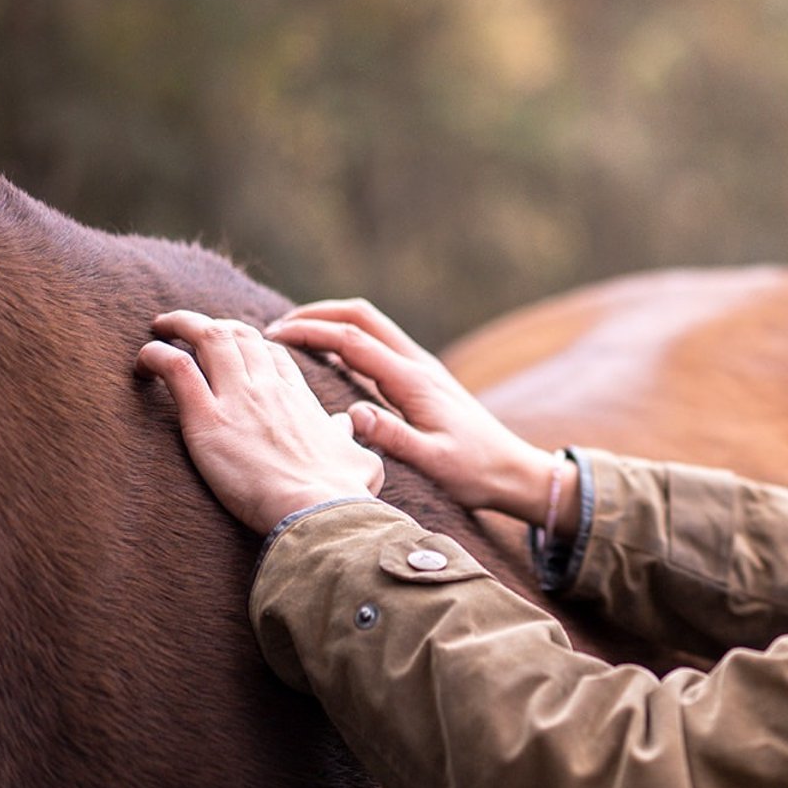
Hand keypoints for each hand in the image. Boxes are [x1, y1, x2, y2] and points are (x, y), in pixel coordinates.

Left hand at [136, 311, 385, 533]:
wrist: (319, 509)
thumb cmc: (342, 493)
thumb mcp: (361, 459)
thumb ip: (349, 437)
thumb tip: (346, 424)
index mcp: (301, 398)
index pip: (273, 355)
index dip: (250, 345)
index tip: (234, 352)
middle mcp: (269, 388)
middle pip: (239, 335)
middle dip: (213, 326)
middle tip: (190, 333)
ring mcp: (238, 398)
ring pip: (208, 337)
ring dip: (181, 326)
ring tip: (160, 329)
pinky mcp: (207, 419)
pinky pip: (176, 368)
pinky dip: (156, 356)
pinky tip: (145, 361)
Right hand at [263, 298, 556, 520]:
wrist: (513, 470)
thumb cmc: (475, 472)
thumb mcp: (432, 463)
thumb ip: (393, 438)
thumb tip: (353, 415)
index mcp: (414, 381)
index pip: (353, 341)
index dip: (311, 332)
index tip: (273, 336)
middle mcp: (418, 365)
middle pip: (361, 317)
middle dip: (316, 314)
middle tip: (275, 328)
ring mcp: (422, 369)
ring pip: (371, 327)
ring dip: (331, 322)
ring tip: (291, 336)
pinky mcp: (423, 379)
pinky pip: (379, 345)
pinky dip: (347, 340)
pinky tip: (326, 357)